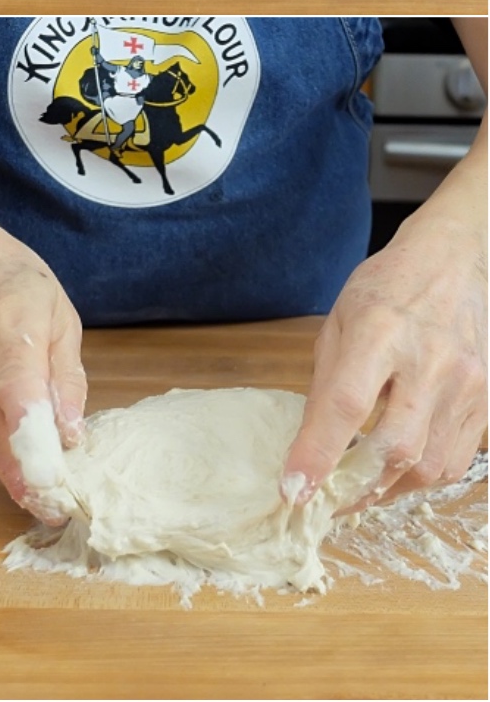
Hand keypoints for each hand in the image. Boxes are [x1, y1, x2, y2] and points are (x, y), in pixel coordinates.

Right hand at [0, 161, 86, 520]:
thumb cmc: (4, 271)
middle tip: (52, 501)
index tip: (56, 488)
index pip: (19, 392)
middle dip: (21, 473)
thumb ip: (66, 373)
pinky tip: (2, 432)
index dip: (36, 446)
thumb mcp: (57, 308)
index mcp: (11, 316)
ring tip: (34, 473)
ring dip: (3, 462)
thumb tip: (70, 435)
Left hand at [283, 212, 486, 512]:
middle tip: (324, 501)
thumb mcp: (340, 320)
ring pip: (429, 464)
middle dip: (354, 486)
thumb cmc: (386, 288)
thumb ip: (327, 381)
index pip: (346, 404)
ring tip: (357, 492)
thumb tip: (311, 444)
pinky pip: (455, 460)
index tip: (294, 490)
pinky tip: (396, 474)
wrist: (454, 264)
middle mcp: (430, 360)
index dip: (318, 452)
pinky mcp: (487, 401)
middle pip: (396, 445)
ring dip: (387, 490)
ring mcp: (467, 384)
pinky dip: (421, 478)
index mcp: (379, 331)